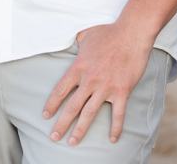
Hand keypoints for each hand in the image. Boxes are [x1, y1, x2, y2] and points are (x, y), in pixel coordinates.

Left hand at [42, 22, 153, 145]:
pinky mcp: (121, 91)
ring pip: (89, 114)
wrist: (131, 34)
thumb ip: (77, 42)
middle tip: (54, 137)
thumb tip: (74, 43)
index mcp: (78, 67)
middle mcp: (89, 80)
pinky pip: (118, 115)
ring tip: (73, 142)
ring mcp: (105, 88)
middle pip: (72, 106)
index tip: (46, 115)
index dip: (52, 104)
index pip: (60, 89)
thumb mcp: (85, 34)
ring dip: (80, 130)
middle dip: (61, 124)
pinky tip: (112, 139)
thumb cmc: (108, 33)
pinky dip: (115, 128)